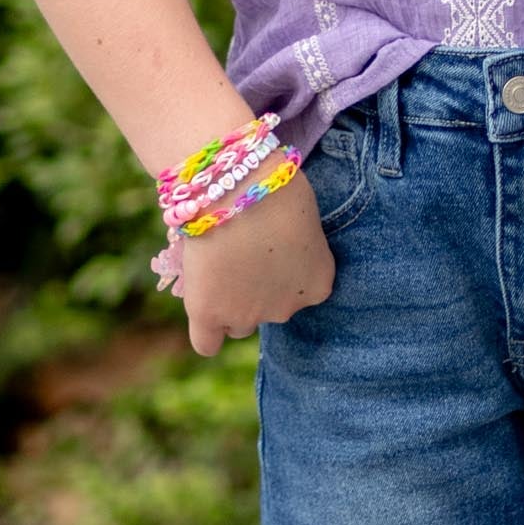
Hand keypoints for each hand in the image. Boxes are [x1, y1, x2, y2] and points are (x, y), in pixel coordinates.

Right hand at [178, 171, 337, 357]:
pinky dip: (207, 335)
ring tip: (217, 264)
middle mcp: (288, 308)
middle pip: (268, 310)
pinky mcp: (210, 312)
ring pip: (239, 324)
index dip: (280, 268)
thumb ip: (295, 243)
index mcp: (318, 284)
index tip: (267, 243)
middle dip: (256, 287)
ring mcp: (248, 314)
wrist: (236, 181)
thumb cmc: (273, 182)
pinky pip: (207, 343)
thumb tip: (268, 246)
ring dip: (232, 303)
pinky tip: (205, 314)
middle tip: (238, 250)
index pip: (299, 291)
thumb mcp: (303, 213)